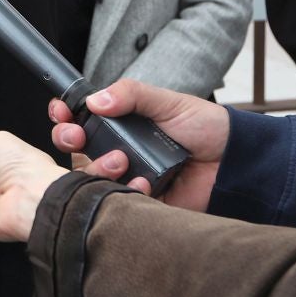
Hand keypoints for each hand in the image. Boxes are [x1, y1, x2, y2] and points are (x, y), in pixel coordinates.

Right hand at [50, 81, 226, 210]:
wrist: (234, 160)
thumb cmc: (205, 127)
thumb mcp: (167, 101)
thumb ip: (131, 94)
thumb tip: (95, 100)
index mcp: (120, 125)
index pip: (81, 119)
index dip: (65, 115)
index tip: (61, 111)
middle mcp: (118, 151)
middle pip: (75, 149)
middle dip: (67, 139)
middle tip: (76, 136)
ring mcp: (127, 177)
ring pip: (89, 178)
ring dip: (97, 167)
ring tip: (121, 161)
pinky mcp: (140, 202)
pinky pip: (117, 201)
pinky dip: (125, 191)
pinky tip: (144, 183)